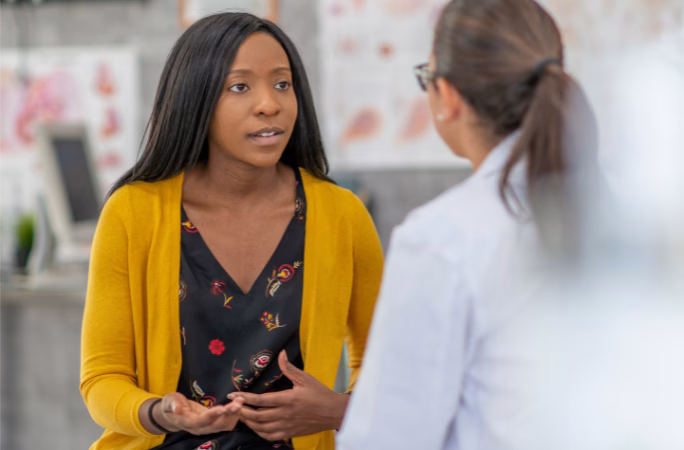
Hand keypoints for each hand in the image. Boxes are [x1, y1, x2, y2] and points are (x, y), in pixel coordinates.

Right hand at [156, 392, 243, 434]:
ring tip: (240, 400)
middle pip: (217, 425)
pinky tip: (238, 404)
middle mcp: (200, 428)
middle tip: (239, 401)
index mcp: (188, 422)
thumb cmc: (171, 405)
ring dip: (234, 414)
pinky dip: (234, 415)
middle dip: (229, 414)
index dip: (213, 415)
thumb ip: (173, 404)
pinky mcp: (214, 424)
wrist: (172, 415)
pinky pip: (227, 423)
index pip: (202, 421)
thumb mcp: (169, 402)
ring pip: (225, 425)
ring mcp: (208, 428)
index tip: (223, 407)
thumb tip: (177, 409)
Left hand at [228, 350, 348, 440]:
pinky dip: (260, 433)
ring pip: (261, 428)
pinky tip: (256, 427)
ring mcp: (287, 425)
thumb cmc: (320, 393)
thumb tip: (280, 354)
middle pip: (257, 416)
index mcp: (288, 399)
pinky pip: (271, 436)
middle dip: (242, 411)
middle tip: (234, 406)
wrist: (334, 412)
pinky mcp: (290, 433)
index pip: (260, 400)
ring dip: (249, 422)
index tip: (232, 395)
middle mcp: (285, 414)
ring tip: (242, 415)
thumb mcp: (305, 378)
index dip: (244, 398)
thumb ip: (289, 368)